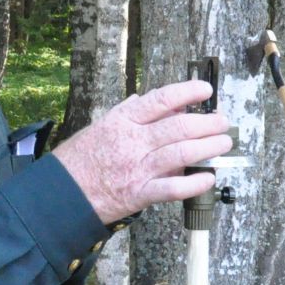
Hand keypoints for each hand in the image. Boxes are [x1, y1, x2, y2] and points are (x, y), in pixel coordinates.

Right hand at [51, 80, 232, 223]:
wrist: (60, 193)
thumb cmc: (78, 160)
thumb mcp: (100, 126)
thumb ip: (126, 113)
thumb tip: (145, 99)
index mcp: (123, 121)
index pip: (162, 99)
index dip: (188, 92)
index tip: (206, 91)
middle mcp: (133, 141)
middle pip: (179, 126)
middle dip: (208, 123)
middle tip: (223, 122)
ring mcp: (138, 168)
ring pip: (182, 153)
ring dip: (208, 147)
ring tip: (223, 143)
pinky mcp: (140, 194)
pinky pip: (173, 188)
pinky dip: (195, 183)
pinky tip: (208, 178)